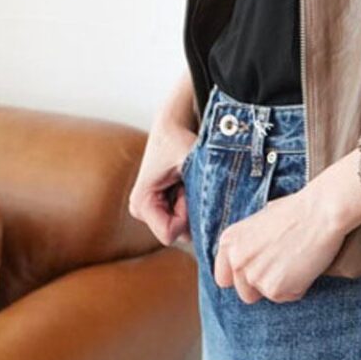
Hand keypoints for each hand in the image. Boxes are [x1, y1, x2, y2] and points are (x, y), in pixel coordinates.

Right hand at [128, 115, 197, 245]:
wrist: (172, 126)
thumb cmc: (179, 140)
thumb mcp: (192, 162)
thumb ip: (201, 184)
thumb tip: (219, 210)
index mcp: (141, 203)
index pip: (170, 233)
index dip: (187, 215)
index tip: (188, 189)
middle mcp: (141, 211)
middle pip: (178, 233)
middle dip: (192, 212)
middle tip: (191, 183)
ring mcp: (150, 211)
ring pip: (183, 227)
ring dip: (194, 207)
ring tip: (189, 182)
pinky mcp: (159, 207)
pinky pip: (184, 219)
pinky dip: (192, 204)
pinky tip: (188, 185)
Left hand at [213, 147, 360, 302]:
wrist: (321, 211)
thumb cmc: (298, 210)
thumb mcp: (260, 222)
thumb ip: (248, 244)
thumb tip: (251, 260)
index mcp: (229, 241)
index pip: (224, 278)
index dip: (243, 278)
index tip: (258, 272)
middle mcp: (236, 260)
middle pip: (246, 292)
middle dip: (265, 284)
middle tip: (285, 264)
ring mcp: (254, 276)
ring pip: (268, 296)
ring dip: (284, 284)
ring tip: (297, 260)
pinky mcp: (273, 288)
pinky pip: (287, 297)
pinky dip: (299, 286)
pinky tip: (306, 265)